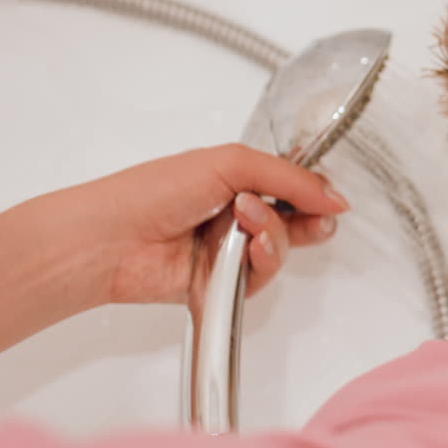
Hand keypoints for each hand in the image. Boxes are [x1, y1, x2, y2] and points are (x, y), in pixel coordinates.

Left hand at [20, 144, 349, 304]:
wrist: (113, 240)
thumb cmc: (154, 191)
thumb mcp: (232, 163)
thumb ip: (288, 178)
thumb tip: (334, 196)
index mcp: (238, 178)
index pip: (293, 185)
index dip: (315, 193)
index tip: (331, 199)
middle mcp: (236, 214)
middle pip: (296, 221)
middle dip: (310, 220)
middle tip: (317, 220)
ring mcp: (230, 250)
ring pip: (281, 251)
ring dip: (274, 238)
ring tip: (247, 229)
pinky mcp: (223, 284)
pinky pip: (260, 280)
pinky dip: (258, 266)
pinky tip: (244, 254)